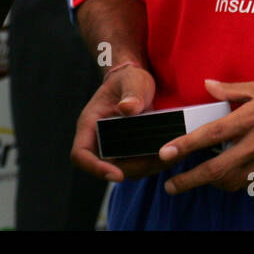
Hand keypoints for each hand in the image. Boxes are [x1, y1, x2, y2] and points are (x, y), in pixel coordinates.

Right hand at [70, 64, 173, 181]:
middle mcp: (99, 140)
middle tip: (159, 159)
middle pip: (108, 168)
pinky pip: (139, 165)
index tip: (117, 175)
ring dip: (147, 167)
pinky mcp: (130, 151)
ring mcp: (114, 148)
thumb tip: (128, 108)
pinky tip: (172, 153)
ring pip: (127, 170)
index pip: (81, 154)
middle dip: (133, 168)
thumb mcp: (132, 80)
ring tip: (170, 155)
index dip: (95, 168)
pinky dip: (154, 163)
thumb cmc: (129, 79)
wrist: (137, 82)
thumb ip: (131, 93)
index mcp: (90, 124)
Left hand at [156, 76, 253, 194]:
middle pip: (216, 169)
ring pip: (234, 182)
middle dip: (189, 180)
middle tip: (172, 186)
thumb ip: (233, 90)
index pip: (209, 135)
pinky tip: (236, 177)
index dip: (184, 146)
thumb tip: (207, 85)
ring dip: (215, 183)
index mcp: (251, 117)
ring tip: (204, 178)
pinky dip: (241, 184)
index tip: (165, 155)